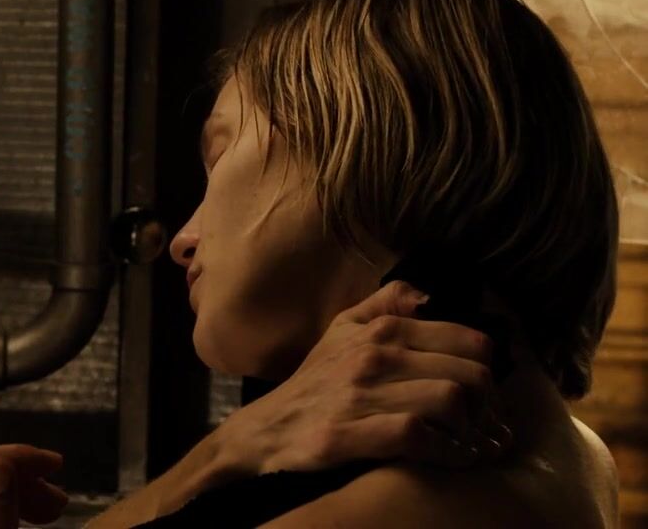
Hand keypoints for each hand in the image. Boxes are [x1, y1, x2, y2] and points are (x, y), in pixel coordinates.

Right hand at [218, 280, 512, 475]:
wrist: (263, 430)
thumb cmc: (313, 382)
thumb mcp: (342, 330)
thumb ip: (385, 304)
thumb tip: (427, 293)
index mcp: (381, 330)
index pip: (469, 341)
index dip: (489, 372)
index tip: (487, 396)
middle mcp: (373, 357)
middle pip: (469, 375)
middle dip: (489, 407)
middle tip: (486, 427)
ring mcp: (359, 396)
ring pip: (448, 401)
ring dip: (470, 431)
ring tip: (469, 444)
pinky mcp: (345, 435)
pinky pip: (415, 436)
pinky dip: (442, 451)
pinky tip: (445, 458)